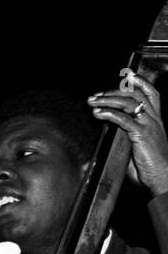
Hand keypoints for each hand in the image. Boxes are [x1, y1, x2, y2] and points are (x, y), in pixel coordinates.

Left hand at [88, 73, 167, 197]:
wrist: (163, 178)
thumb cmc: (150, 168)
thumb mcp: (138, 149)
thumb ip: (127, 139)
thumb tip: (111, 137)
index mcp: (156, 120)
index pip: (150, 93)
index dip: (140, 82)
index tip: (127, 75)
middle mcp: (154, 119)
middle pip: (135, 94)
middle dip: (113, 91)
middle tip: (96, 95)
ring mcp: (148, 126)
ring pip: (128, 103)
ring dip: (107, 100)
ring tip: (92, 102)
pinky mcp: (141, 135)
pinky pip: (124, 119)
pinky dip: (109, 114)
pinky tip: (98, 114)